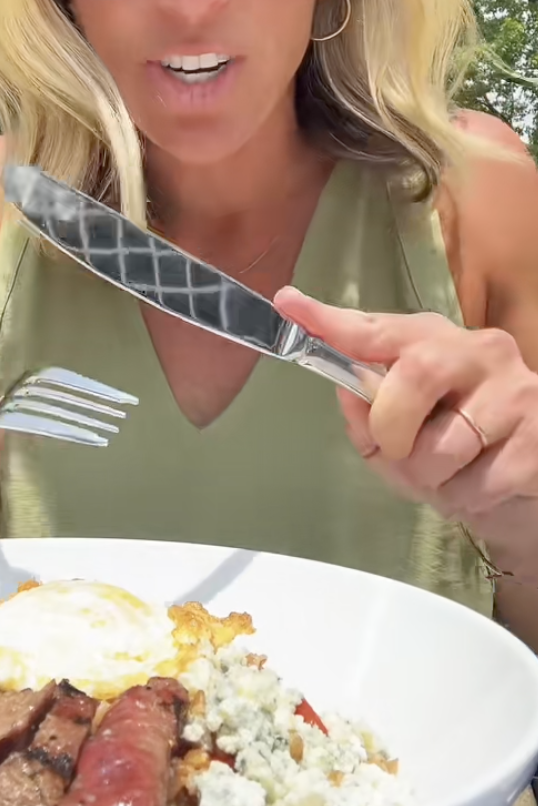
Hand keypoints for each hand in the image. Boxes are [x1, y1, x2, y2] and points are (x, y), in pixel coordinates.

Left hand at [274, 286, 537, 580]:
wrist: (526, 488)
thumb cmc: (458, 452)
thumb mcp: (405, 433)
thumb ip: (368, 412)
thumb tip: (347, 394)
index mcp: (436, 341)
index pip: (377, 328)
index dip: (331, 321)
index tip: (290, 305)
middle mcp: (480, 351)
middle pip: (413, 373)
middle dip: (391, 428)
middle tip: (401, 449)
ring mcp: (516, 391)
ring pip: (443, 444)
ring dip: (430, 480)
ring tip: (449, 476)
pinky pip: (478, 482)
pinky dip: (466, 499)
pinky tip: (481, 486)